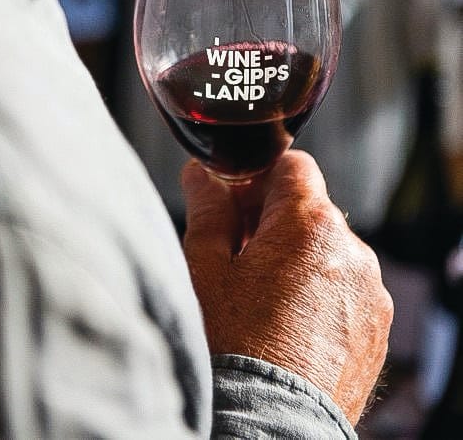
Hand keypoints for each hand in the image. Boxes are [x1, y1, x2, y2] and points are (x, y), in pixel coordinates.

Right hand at [183, 150, 392, 425]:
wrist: (267, 423)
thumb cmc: (230, 345)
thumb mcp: (206, 267)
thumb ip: (208, 208)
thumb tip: (201, 173)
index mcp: (308, 222)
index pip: (293, 165)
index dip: (261, 180)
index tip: (240, 208)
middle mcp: (352, 248)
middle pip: (312, 208)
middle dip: (277, 221)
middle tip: (244, 257)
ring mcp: (372, 289)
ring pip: (332, 249)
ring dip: (303, 258)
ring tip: (267, 299)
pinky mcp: (378, 325)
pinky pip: (351, 288)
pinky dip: (325, 293)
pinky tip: (292, 325)